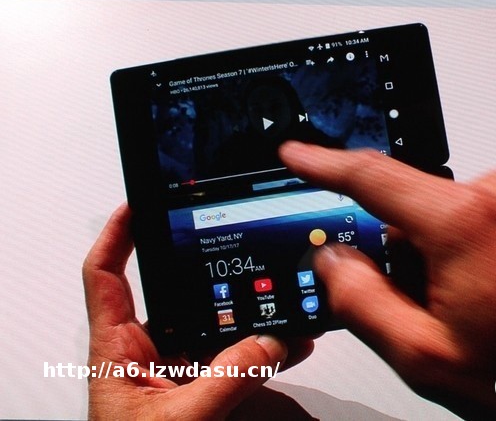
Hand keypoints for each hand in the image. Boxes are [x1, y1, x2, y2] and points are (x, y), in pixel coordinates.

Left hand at [82, 204, 313, 419]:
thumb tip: (268, 342)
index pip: (107, 275)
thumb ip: (225, 380)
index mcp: (117, 350)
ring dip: (249, 320)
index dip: (120, 234)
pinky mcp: (199, 390)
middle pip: (176, 296)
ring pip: (215, 329)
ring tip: (283, 308)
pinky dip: (262, 352)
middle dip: (214, 280)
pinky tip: (289, 347)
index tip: (141, 204)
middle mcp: (145, 354)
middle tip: (246, 261)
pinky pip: (234, 360)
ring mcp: (176, 371)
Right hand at [279, 141, 495, 419]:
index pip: (371, 176)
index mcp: (464, 223)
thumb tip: (335, 264)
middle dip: (418, 252)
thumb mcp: (429, 357)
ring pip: (470, 215)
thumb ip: (363, 302)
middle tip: (446, 305)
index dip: (325, 165)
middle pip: (424, 209)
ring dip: (466, 252)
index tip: (300, 156)